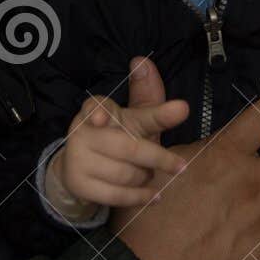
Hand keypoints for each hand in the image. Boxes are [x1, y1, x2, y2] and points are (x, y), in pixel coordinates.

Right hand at [47, 58, 189, 218]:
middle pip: (127, 147)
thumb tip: (143, 62)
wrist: (81, 167)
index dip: (98, 112)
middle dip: (158, 157)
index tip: (101, 118)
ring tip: (151, 174)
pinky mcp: (79, 184)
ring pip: (125, 173)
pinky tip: (155, 196)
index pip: (100, 107)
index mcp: (96, 109)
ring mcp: (78, 159)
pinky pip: (116, 195)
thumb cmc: (118, 135)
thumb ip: (146, 94)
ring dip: (147, 177)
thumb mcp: (135, 115)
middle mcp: (83, 132)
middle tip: (181, 166)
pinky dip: (140, 197)